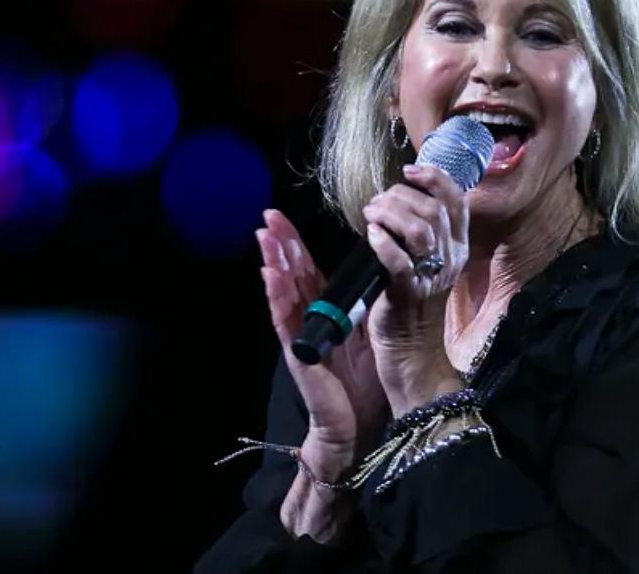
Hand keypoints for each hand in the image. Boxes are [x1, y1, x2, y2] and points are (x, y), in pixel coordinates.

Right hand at [256, 210, 387, 480]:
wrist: (359, 423)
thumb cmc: (365, 380)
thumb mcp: (370, 330)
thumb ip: (363, 302)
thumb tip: (374, 265)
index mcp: (327, 310)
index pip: (308, 270)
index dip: (296, 244)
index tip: (283, 218)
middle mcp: (310, 318)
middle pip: (291, 274)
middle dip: (280, 244)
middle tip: (268, 215)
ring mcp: (301, 333)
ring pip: (283, 291)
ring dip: (273, 262)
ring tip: (264, 236)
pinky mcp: (299, 351)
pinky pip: (285, 319)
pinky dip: (276, 296)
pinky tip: (270, 275)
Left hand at [360, 164, 467, 413]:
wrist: (412, 352)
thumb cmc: (413, 301)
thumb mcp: (427, 261)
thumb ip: (423, 230)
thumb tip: (401, 196)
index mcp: (458, 247)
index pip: (457, 201)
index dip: (435, 178)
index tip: (409, 171)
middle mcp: (450, 259)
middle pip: (434, 210)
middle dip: (400, 196)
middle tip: (377, 203)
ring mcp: (431, 276)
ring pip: (421, 229)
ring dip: (391, 213)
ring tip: (372, 215)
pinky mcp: (408, 293)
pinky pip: (400, 261)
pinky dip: (384, 242)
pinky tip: (371, 234)